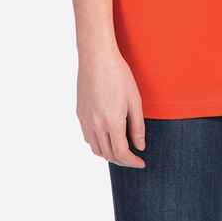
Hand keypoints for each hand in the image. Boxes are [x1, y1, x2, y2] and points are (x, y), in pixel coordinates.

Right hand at [76, 42, 146, 167]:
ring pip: (96, 149)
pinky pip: (88, 137)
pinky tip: (106, 136)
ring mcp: (85, 120)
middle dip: (122, 160)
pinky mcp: (80, 114)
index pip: (122, 153)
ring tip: (121, 150)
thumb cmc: (118, 75)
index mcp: (112, 122)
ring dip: (109, 154)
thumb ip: (137, 126)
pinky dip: (98, 144)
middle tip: (134, 158)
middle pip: (108, 154)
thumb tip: (140, 147)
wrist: (96, 57)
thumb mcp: (135, 100)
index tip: (141, 163)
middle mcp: (96, 125)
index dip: (132, 162)